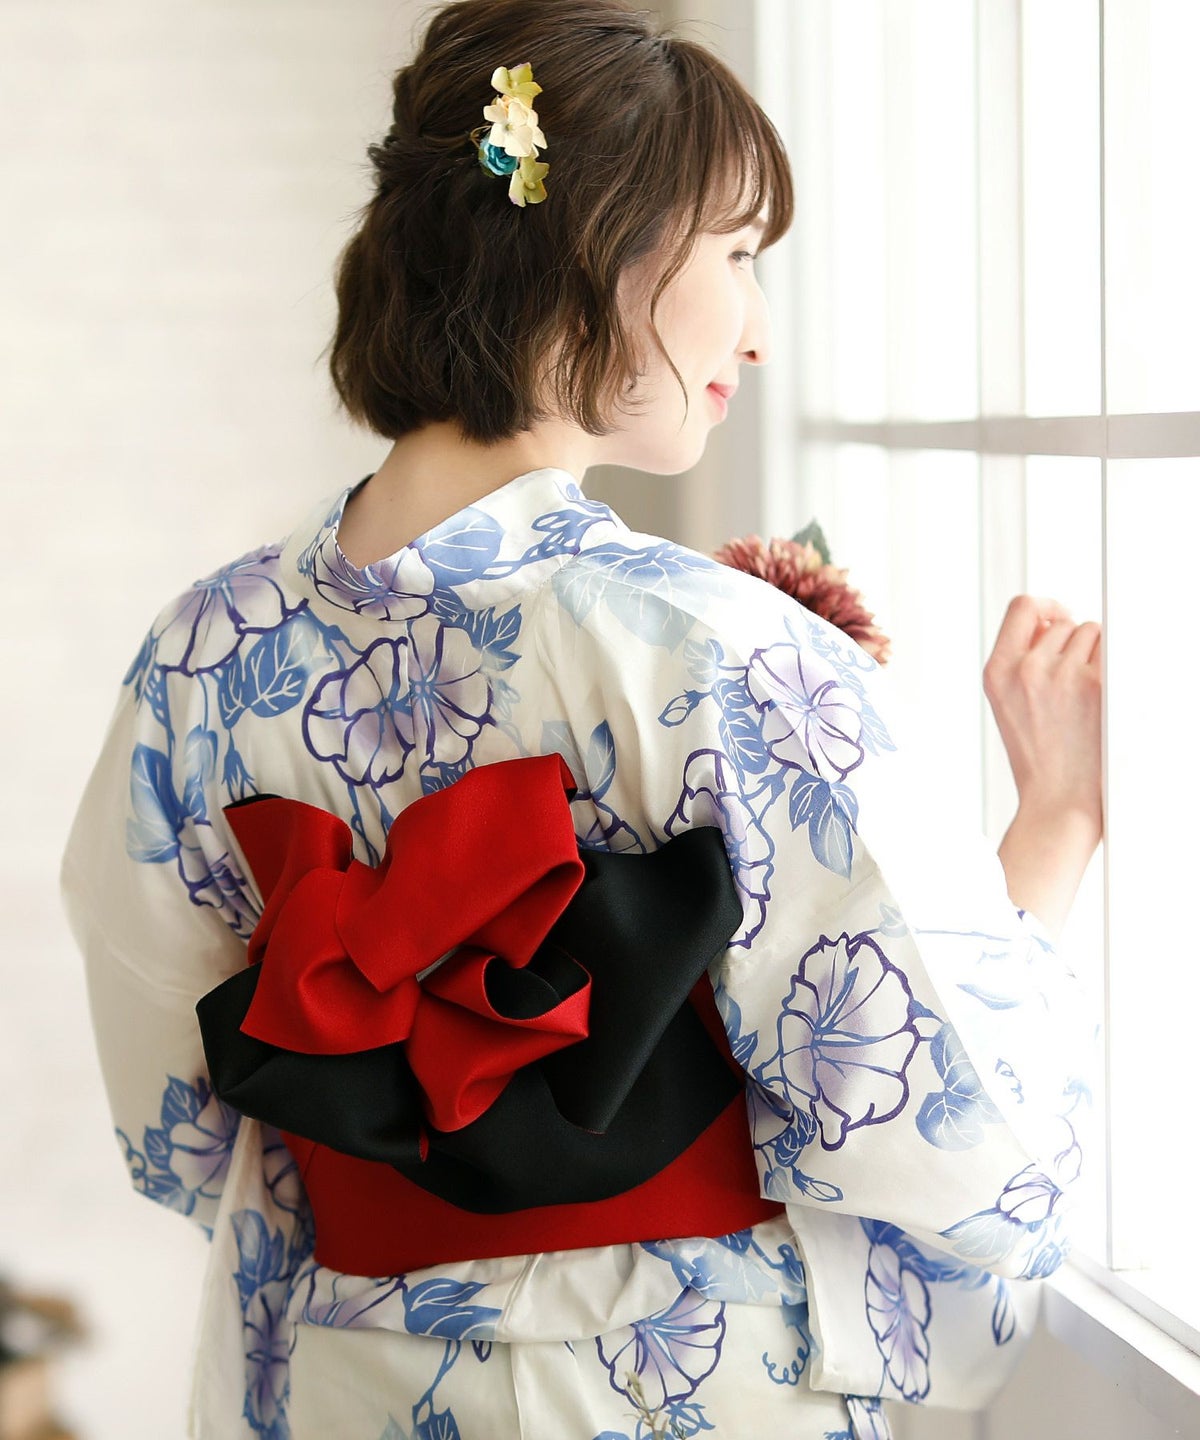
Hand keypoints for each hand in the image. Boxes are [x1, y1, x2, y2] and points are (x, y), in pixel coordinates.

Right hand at [983, 596, 1102, 937]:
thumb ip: (1022, 659)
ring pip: (1091, 634)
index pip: (1023, 607)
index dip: (1046, 608)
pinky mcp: (1098, 686)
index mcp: (998, 672)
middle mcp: (1027, 668)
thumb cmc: (1039, 755)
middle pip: (1064, 622)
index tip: (1057, 620)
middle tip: (1074, 682)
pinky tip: (1103, 701)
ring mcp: (1063, 675)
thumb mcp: (1008, 703)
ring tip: (1087, 696)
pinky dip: (1113, 672)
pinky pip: (1113, 654)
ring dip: (1095, 656)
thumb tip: (1055, 620)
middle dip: (1073, 644)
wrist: (1059, 800)